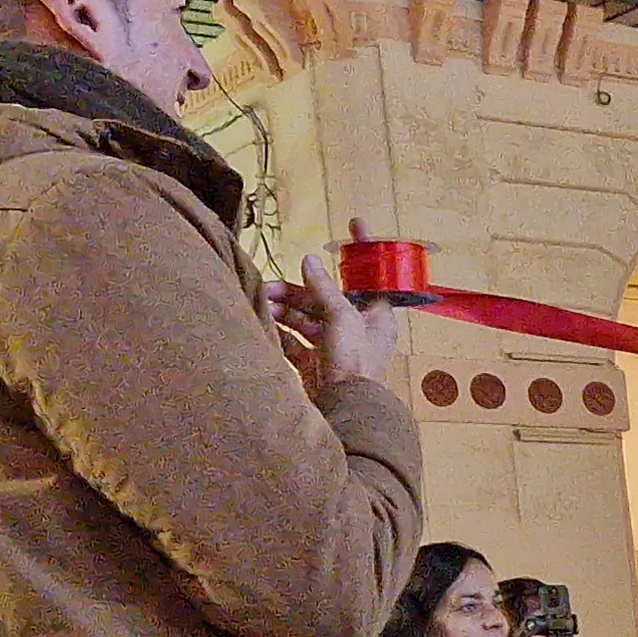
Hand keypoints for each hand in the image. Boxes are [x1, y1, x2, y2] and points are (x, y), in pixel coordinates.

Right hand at [259, 219, 405, 393]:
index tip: (355, 225)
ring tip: (261, 303)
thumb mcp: (342, 319)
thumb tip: (310, 261)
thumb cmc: (355, 365)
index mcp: (376, 316)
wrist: (344, 411)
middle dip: (297, 291)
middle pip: (325, 299)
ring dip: (284, 310)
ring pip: (307, 318)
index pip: (370, 275)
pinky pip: (296, 341)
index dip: (363, 250)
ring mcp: (335, 347)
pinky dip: (281, 332)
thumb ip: (324, 289)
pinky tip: (264, 323)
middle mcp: (358, 329)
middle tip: (268, 286)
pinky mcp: (316, 364)